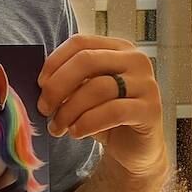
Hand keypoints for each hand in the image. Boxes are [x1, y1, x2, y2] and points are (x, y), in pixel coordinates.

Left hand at [36, 34, 168, 180]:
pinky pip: (113, 112)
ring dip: (69, 110)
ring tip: (57, 127)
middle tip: (43, 108)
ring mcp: (147, 84)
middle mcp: (136, 60)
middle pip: (87, 61)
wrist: (133, 149)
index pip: (80, 43)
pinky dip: (87, 123)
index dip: (54, 62)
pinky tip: (76, 132)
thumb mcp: (84, 94)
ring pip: (98, 88)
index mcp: (118, 49)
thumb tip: (41, 83)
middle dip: (58, 85)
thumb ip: (68, 82)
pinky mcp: (151, 109)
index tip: (39, 84)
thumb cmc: (104, 117)